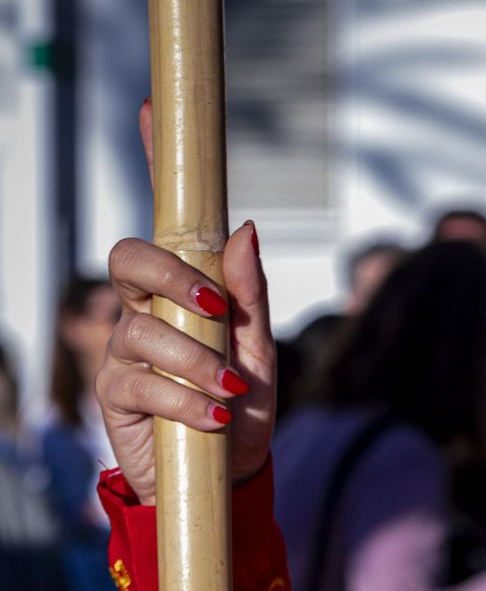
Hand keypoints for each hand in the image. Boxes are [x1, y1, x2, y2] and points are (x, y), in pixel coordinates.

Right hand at [95, 100, 275, 503]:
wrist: (229, 481)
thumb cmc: (244, 411)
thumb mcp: (264, 354)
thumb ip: (253, 297)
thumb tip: (244, 228)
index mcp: (189, 290)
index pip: (168, 221)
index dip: (155, 162)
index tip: (153, 109)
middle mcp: (150, 309)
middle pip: (131, 257)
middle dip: (169, 274)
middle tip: (213, 308)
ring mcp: (129, 349)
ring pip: (142, 326)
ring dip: (194, 360)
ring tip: (230, 391)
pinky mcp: (116, 394)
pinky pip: (138, 381)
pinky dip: (183, 398)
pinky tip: (212, 416)